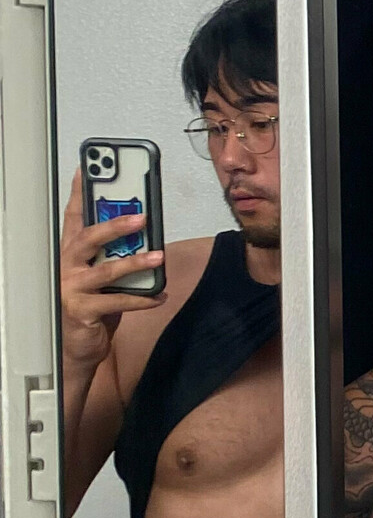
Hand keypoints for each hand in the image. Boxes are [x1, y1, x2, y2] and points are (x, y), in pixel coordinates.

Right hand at [59, 169, 164, 371]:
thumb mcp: (102, 277)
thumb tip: (144, 237)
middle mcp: (67, 267)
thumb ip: (114, 256)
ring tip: (158, 257)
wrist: (77, 348)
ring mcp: (72, 289)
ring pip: (105, 270)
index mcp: (71, 253)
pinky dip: (142, 298)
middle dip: (114, 225)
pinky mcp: (82, 311)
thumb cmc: (92, 307)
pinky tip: (160, 296)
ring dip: (135, 263)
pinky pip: (118, 302)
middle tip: (141, 217)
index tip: (86, 169)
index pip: (73, 217)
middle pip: (88, 238)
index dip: (78, 193)